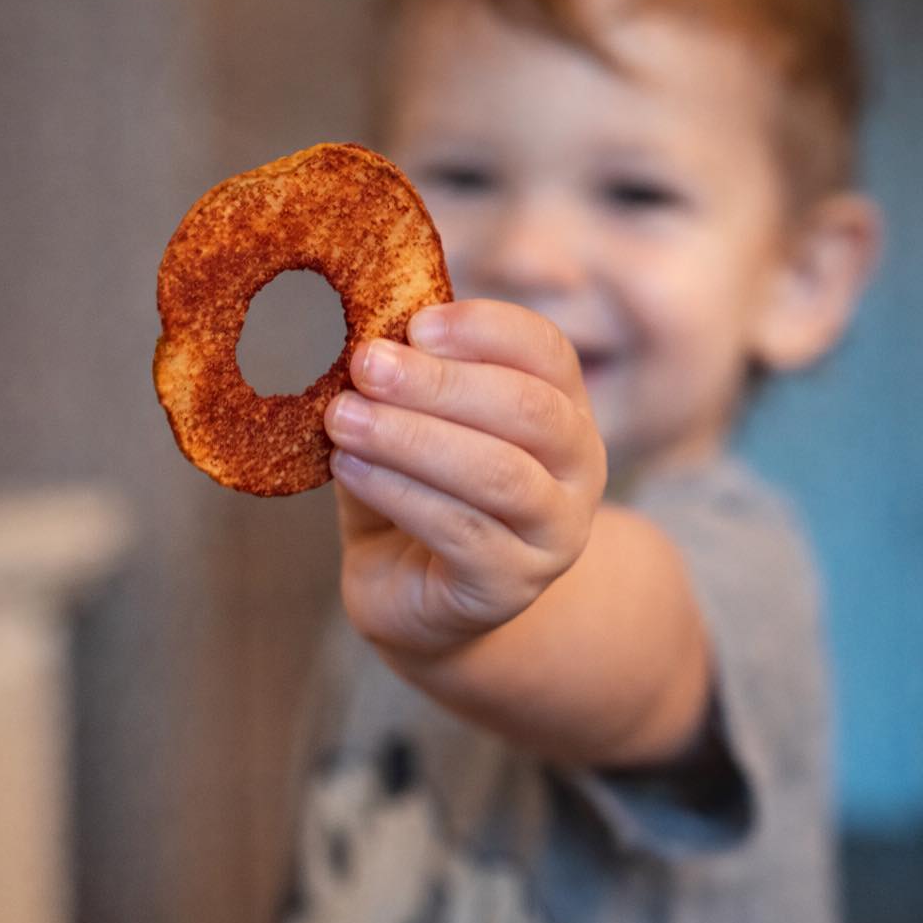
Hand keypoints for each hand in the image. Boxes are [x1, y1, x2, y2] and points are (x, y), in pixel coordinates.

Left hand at [324, 299, 606, 651]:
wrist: (413, 599)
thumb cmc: (415, 494)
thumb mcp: (413, 426)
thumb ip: (404, 385)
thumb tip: (366, 337)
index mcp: (564, 409)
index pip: (546, 352)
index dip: (484, 329)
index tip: (414, 323)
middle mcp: (579, 468)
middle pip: (528, 409)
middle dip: (441, 382)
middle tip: (365, 364)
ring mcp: (555, 533)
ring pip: (498, 473)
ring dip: (411, 437)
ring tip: (342, 417)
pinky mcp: (510, 585)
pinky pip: (461, 532)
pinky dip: (398, 492)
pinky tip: (349, 467)